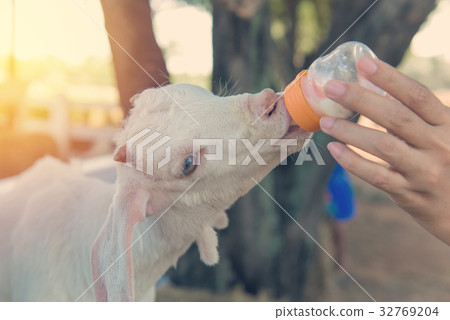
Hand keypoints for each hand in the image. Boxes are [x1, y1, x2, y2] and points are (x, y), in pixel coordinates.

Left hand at [319, 56, 449, 244]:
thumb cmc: (444, 162)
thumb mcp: (439, 134)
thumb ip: (412, 116)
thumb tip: (370, 88)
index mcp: (446, 124)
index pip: (417, 95)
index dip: (390, 77)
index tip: (363, 63)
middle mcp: (438, 145)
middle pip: (396, 117)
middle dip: (361, 100)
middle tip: (332, 88)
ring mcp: (424, 171)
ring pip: (383, 146)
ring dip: (351, 131)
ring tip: (325, 121)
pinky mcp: (409, 193)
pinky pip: (377, 176)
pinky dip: (353, 162)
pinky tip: (334, 150)